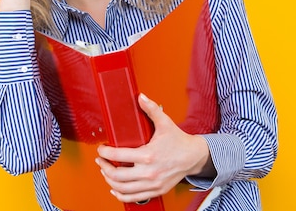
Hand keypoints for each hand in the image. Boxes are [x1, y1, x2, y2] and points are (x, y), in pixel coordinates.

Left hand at [95, 93, 211, 203]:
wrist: (194, 157)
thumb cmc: (178, 141)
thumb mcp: (165, 123)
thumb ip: (151, 109)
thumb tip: (141, 97)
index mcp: (149, 155)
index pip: (119, 155)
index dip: (105, 152)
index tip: (101, 148)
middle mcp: (150, 172)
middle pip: (117, 175)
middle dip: (104, 167)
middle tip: (100, 160)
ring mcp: (153, 184)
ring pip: (123, 189)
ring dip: (110, 181)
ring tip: (105, 172)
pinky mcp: (156, 191)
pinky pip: (134, 197)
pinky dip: (121, 194)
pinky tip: (115, 188)